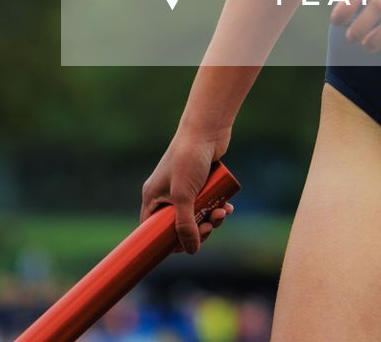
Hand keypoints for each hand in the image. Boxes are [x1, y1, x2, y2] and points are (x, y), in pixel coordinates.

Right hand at [140, 124, 235, 254]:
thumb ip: (185, 225)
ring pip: (195, 216)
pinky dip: (216, 209)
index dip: (167, 242)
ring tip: (222, 214)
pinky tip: (227, 208)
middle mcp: (165, 194)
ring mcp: (183, 188)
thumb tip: (192, 251)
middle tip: (209, 226)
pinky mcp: (199, 183)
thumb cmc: (188, 160)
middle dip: (197, 230)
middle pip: (178, 226)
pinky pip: (206, 205)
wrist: (207, 130)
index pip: (152, 229)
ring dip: (210, 220)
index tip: (185, 247)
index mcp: (153, 197)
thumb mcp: (184, 196)